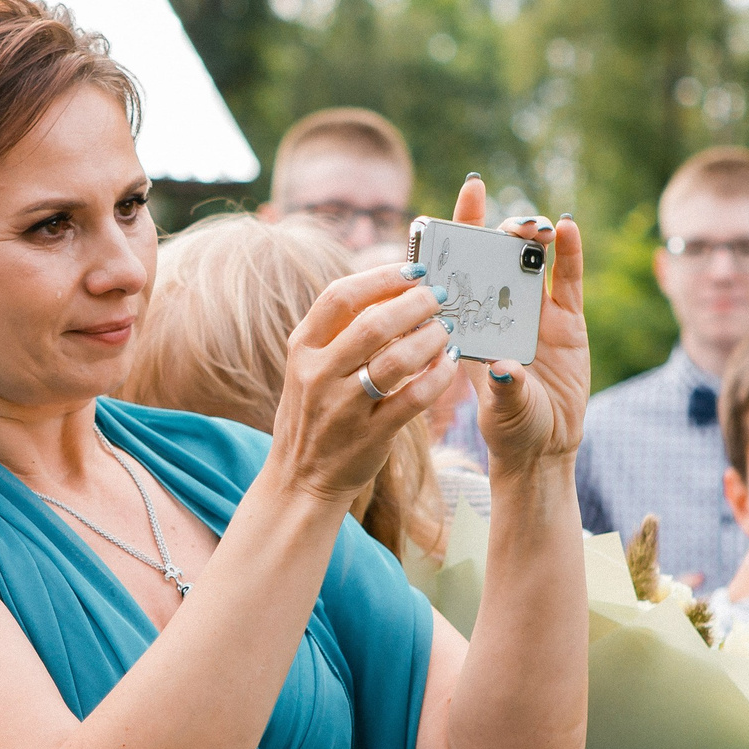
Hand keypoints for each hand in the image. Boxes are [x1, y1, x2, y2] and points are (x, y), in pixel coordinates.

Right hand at [272, 259, 454, 505]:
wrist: (299, 479)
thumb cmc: (313, 413)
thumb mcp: (309, 367)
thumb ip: (338, 332)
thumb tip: (390, 289)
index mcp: (302, 348)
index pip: (339, 297)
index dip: (381, 277)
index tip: (414, 269)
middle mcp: (318, 374)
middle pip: (373, 324)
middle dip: (414, 304)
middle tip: (440, 296)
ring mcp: (343, 407)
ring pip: (396, 361)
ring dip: (430, 338)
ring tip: (447, 328)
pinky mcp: (370, 435)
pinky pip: (414, 399)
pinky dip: (438, 377)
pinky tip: (449, 364)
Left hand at [451, 178, 587, 474]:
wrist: (544, 445)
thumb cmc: (509, 425)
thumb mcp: (500, 408)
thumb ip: (504, 387)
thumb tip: (503, 369)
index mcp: (469, 323)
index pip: (458, 268)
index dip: (459, 230)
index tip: (465, 194)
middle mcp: (499, 310)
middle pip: (494, 256)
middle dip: (498, 231)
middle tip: (506, 225)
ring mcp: (534, 312)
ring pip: (530, 261)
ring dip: (531, 237)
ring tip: (534, 227)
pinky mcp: (568, 321)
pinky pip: (568, 281)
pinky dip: (570, 253)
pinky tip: (568, 228)